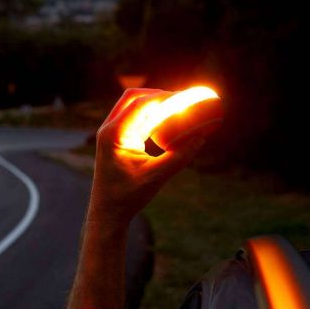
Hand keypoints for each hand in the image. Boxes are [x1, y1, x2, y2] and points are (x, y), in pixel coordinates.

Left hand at [88, 88, 206, 227]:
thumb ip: (180, 156)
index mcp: (114, 134)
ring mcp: (111, 134)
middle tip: (181, 99)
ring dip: (154, 104)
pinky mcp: (117, 140)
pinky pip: (134, 120)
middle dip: (158, 95)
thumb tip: (202, 137)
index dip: (163, 97)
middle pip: (133, 98)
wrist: (108, 214)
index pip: (139, 103)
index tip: (184, 97)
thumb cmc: (128, 197)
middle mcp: (110, 129)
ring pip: (133, 107)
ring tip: (178, 108)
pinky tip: (168, 122)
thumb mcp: (157, 176)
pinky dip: (151, 116)